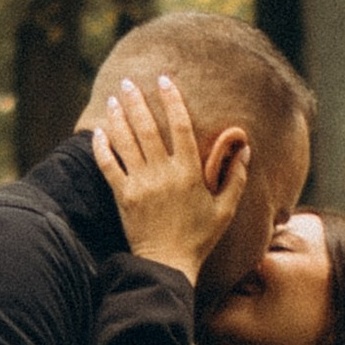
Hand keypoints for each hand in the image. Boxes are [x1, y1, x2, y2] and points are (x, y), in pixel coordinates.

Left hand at [92, 74, 249, 282]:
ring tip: (114, 99)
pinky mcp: (123, 196)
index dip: (172, 101)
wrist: (168, 264)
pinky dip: (102, 147)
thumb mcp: (225, 209)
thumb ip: (235, 177)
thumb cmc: (200, 238)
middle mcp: (163, 173)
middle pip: (147, 128)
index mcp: (189, 172)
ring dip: (119, 118)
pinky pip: (108, 166)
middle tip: (129, 83)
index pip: (180, 126)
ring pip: (126, 142)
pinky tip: (98, 132)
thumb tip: (246, 149)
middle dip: (137, 102)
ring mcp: (141, 184)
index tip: (165, 80)